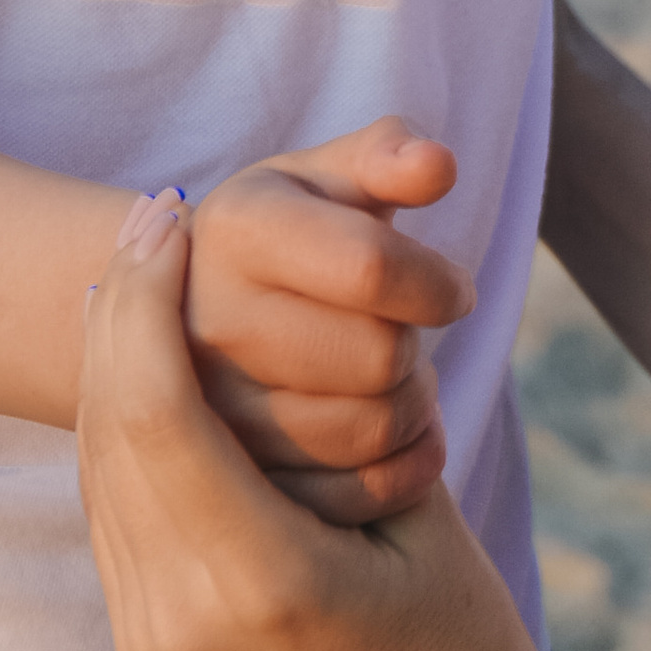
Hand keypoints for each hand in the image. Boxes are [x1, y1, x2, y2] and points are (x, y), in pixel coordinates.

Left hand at [81, 195, 599, 650]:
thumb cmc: (461, 639)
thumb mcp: (416, 506)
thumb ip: (341, 404)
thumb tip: (278, 291)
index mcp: (260, 582)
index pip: (156, 408)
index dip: (151, 295)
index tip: (170, 209)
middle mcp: (181, 620)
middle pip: (108, 426)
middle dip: (120, 306)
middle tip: (149, 211)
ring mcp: (153, 642)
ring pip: (98, 462)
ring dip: (112, 354)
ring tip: (141, 263)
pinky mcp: (149, 647)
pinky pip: (113, 505)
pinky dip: (122, 417)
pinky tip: (146, 354)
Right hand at [183, 117, 474, 523]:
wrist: (197, 304)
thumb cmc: (291, 229)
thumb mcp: (329, 175)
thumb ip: (388, 155)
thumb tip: (438, 165)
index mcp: (235, 229)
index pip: (370, 268)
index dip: (437, 281)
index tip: (453, 288)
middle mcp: (206, 323)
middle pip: (377, 356)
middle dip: (416, 343)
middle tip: (408, 332)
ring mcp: (211, 411)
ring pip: (370, 429)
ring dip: (412, 404)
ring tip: (394, 376)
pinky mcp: (233, 485)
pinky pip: (356, 495)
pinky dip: (401, 467)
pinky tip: (394, 432)